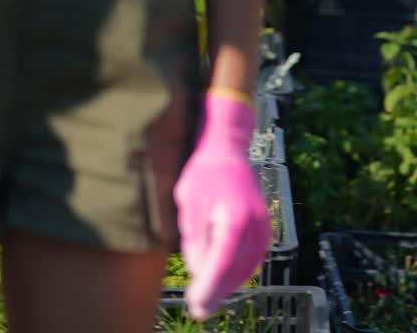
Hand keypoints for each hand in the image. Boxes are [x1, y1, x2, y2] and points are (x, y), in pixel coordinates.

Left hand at [173, 91, 270, 320]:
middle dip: (217, 291)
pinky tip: (224, 278)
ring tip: (208, 296)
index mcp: (234, 218)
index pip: (221, 264)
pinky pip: (254, 257)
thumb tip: (200, 271)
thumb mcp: (190, 203)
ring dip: (229, 284)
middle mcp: (254, 225)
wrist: (228, 146)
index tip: (196, 304)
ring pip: (248, 267)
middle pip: (237, 270)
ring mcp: (263, 225)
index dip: (209, 288)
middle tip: (198, 307)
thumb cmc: (205, 171)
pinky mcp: (265, 226)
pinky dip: (240, 271)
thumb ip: (195, 239)